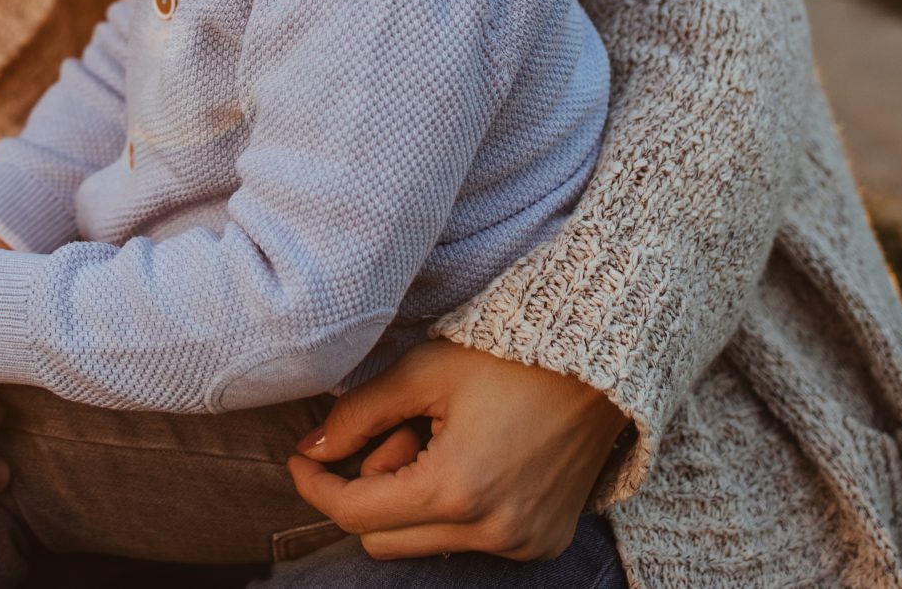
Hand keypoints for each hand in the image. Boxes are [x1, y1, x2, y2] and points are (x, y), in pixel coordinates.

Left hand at [285, 340, 628, 560]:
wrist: (601, 364)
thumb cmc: (510, 357)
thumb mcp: (423, 372)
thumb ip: (358, 414)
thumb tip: (312, 449)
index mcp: (456, 490)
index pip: (355, 513)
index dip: (316, 486)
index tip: (300, 460)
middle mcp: (492, 532)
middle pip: (383, 540)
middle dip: (370, 491)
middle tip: (394, 431)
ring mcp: (521, 544)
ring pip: (424, 543)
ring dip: (413, 500)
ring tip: (439, 437)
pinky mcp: (542, 543)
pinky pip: (469, 542)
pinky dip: (453, 510)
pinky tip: (472, 457)